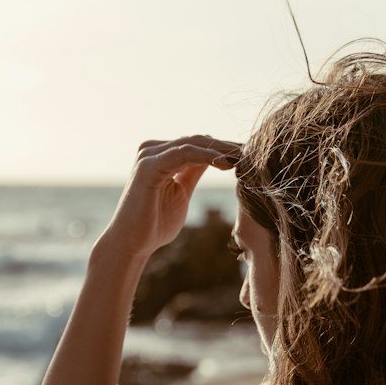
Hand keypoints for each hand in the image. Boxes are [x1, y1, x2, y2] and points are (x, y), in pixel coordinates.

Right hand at [100, 135, 240, 260]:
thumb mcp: (182, 193)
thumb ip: (193, 173)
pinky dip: (206, 156)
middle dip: (227, 146)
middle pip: (198, 140)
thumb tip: (216, 159)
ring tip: (244, 157)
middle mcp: (153, 149)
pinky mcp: (149, 164)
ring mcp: (149, 154)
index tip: (250, 156)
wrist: (132, 244)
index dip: (225, 149)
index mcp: (161, 155)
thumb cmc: (155, 225)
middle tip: (254, 152)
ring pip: (193, 143)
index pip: (199, 144)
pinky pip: (184, 153)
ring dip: (221, 149)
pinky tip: (225, 163)